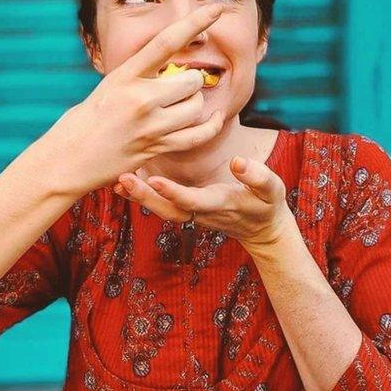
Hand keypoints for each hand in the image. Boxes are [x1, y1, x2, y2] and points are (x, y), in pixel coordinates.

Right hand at [37, 3, 229, 196]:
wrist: (64, 161)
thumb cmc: (84, 122)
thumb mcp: (108, 88)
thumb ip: (138, 77)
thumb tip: (171, 70)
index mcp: (124, 76)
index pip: (165, 42)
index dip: (194, 23)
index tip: (215, 10)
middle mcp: (139, 98)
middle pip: (191, 80)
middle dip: (192, 82)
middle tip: (181, 87)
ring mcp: (149, 126)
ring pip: (196, 107)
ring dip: (197, 105)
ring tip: (181, 107)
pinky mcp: (156, 148)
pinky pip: (198, 136)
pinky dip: (211, 126)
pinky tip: (215, 118)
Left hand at [113, 156, 296, 249]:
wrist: (262, 229)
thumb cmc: (267, 204)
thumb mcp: (272, 188)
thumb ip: (258, 176)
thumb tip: (238, 162)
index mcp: (222, 204)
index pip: (194, 200)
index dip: (175, 192)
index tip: (155, 179)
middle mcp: (203, 212)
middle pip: (169, 209)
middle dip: (145, 197)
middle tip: (123, 179)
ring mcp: (193, 213)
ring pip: (162, 210)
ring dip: (139, 198)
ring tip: (117, 181)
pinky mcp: (187, 209)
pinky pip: (161, 206)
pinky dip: (142, 197)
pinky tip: (123, 184)